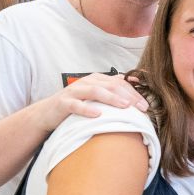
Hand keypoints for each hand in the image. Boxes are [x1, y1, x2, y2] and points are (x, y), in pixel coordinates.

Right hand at [32, 73, 147, 129]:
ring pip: (95, 91)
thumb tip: (135, 87)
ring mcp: (74, 91)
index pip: (120, 83)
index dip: (134, 93)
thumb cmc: (76, 105)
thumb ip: (112, 91)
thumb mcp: (95, 97)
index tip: (146, 105)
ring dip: (111, 98)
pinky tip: (98, 114)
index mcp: (97, 80)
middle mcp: (87, 82)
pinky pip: (76, 105)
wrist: (47, 113)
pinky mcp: (63, 103)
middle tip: (141, 107)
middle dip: (128, 96)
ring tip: (124, 106)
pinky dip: (87, 109)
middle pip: (111, 85)